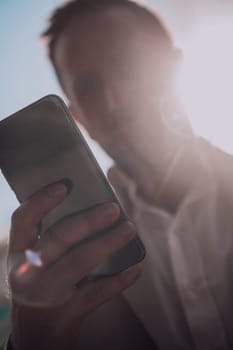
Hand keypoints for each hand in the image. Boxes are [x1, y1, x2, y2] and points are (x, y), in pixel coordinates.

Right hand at [8, 183, 140, 349]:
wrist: (36, 337)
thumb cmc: (40, 285)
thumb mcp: (35, 262)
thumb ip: (54, 237)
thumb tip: (93, 206)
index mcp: (19, 253)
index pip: (24, 220)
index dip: (42, 200)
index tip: (65, 185)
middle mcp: (28, 272)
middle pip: (58, 237)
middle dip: (88, 220)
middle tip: (113, 209)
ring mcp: (46, 294)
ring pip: (79, 262)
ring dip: (107, 243)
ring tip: (129, 228)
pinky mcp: (67, 312)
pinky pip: (97, 292)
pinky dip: (119, 280)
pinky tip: (136, 267)